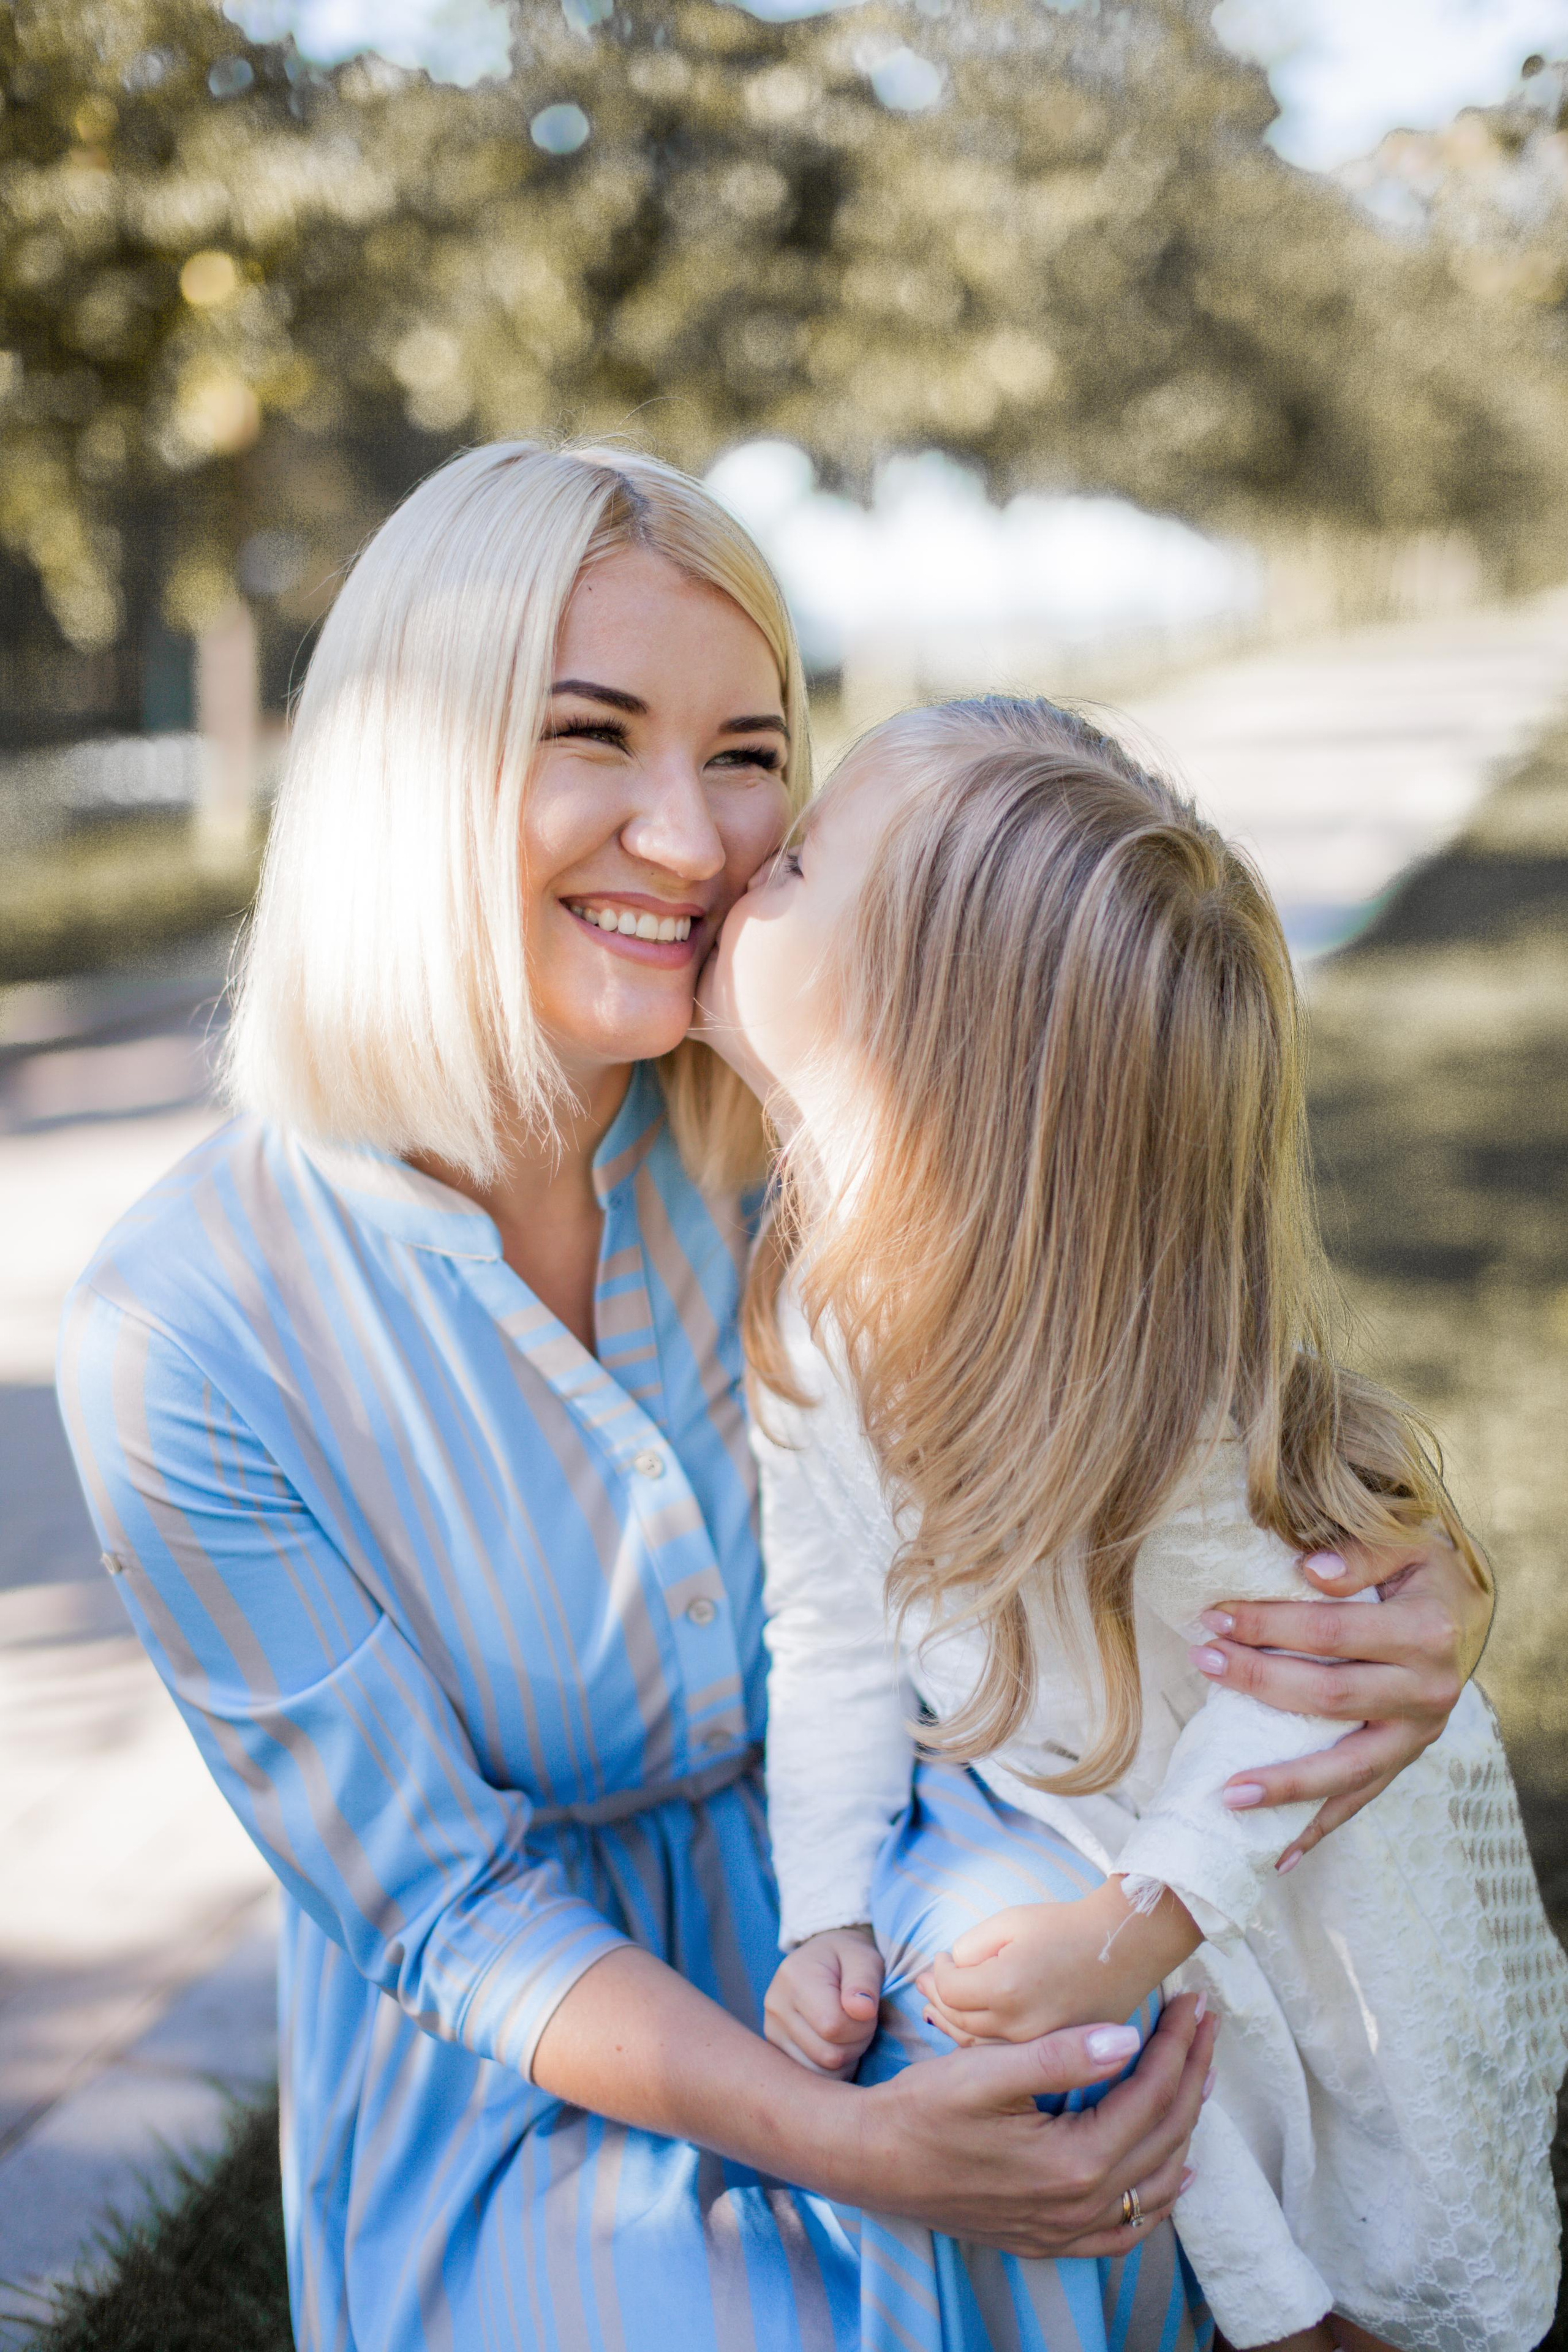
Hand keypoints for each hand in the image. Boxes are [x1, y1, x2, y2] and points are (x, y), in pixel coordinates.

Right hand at [764, 1926, 883, 2075]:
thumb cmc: (848, 1959)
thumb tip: (862, 2011)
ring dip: (845, 2059)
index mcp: (795, 1977)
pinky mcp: (776, 2050)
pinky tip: (835, 2045)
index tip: (868, 2011)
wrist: (822, 1960)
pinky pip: (812, 2078)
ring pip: (820, 2073)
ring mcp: (771, 2031)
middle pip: (828, 2055)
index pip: (833, 2026)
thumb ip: (864, 1982)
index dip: (862, 2026)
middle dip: (856, 2044)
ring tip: (846, 2032)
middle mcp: (775, 2006)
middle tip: (861, 2023)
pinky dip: (832, 2070)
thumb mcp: (864, 1959)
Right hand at [852, 1990, 1216, 2256]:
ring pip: (1156, 2182)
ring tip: (1197, 2074)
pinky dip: (1158, 2198)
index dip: (1177, 2044)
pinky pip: (1126, 2229)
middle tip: (1205, 2024)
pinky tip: (1171, 2172)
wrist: (873, 2161)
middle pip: (1164, 2134)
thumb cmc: (923, 2108)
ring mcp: (1067, 2229)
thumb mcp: (985, 2070)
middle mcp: (1080, 2205)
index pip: (1150, 2094)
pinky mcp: (1051, 2238)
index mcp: (1072, 2162)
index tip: (1192, 2001)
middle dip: (1192, 2073)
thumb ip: (1059, 2057)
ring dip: (1184, 2124)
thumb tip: (1126, 2040)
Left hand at [915, 1883, 1200, 2047]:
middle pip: (959, 2019)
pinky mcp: (1053, 2051)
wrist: (1127, 1945)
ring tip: (933, 2005)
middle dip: (939, 1997)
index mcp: (1005, 1988)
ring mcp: (1037, 2045)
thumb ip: (972, 1948)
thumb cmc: (1067, 1925)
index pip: (950, 1989)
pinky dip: (980, 2038)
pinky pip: (1004, 2053)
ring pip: (978, 2043)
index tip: (942, 1957)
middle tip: (923, 1982)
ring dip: (952, 2021)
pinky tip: (968, 2026)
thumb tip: (956, 1970)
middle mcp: (1018, 2025)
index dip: (939, 1970)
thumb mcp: (1010, 1922)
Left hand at [1194, 1528, 1490, 1867]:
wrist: (1466, 1617)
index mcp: (1425, 1634)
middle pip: (1329, 1696)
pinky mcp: (1404, 1763)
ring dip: (1285, 1783)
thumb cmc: (1422, 1575)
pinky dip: (1319, 1828)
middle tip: (1200, 1661)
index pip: (1332, 1633)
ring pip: (1346, 1768)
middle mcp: (1428, 1692)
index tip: (1213, 1616)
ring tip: (1227, 1794)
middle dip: (1258, 1682)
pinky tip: (1278, 1854)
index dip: (1269, 1625)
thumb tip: (1311, 1572)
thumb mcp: (1407, 1544)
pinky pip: (1359, 1801)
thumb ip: (1361, 1554)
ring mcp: (1416, 1737)